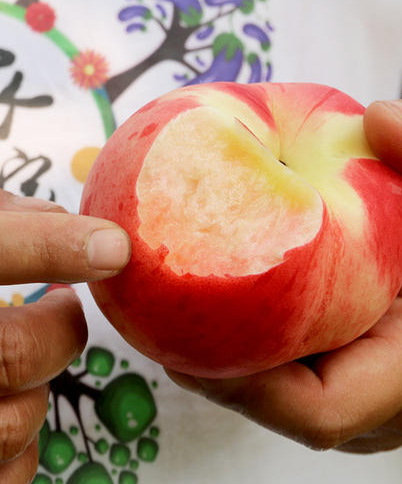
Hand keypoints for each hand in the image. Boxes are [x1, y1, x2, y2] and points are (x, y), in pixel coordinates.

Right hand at [0, 191, 129, 481]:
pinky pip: (10, 473)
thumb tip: (57, 218)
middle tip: (63, 308)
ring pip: (13, 423)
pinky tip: (6, 410)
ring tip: (14, 365)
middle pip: (13, 354)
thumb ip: (2, 225)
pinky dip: (21, 447)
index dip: (51, 246)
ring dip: (35, 391)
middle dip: (60, 331)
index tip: (115, 247)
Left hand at [166, 96, 401, 452]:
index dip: (246, 389)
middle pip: (291, 414)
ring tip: (178, 316)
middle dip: (221, 376)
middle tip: (162, 318)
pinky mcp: (362, 380)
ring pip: (288, 405)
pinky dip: (253, 357)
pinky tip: (221, 312)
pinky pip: (296, 385)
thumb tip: (384, 120)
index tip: (185, 339)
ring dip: (230, 368)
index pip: (326, 410)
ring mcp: (381, 396)